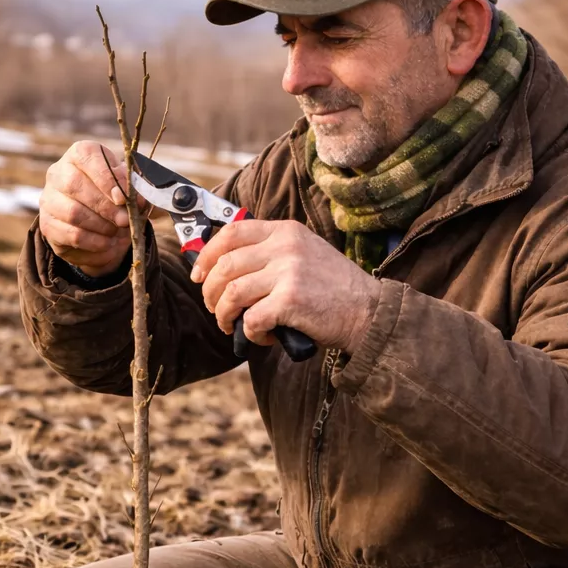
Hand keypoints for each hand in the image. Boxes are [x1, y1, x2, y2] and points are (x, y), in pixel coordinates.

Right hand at [38, 140, 148, 277]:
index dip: (106, 177)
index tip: (122, 198)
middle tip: (125, 220)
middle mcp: (58, 173)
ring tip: (117, 232)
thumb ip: (136, 189)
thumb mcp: (130, 188)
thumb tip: (139, 198)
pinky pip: (71, 235)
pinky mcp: (48, 225)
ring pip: (73, 212)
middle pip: (75, 185)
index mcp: (80, 154)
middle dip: (105, 207)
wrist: (100, 226)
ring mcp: (49, 199)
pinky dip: (94, 242)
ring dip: (101, 226)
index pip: (87, 156)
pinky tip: (107, 243)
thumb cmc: (116, 198)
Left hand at [190, 219, 380, 352]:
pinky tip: (262, 336)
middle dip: (210, 292)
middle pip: (225, 265)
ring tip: (231, 325)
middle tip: (215, 308)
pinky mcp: (290, 301)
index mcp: (286, 231)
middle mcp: (285, 247)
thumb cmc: (334, 288)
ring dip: (224, 315)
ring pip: (232, 293)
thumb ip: (271, 252)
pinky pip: (251, 319)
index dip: (207, 254)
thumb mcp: (305, 253)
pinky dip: (250, 333)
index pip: (232, 233)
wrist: (368, 311)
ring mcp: (288, 272)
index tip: (199, 274)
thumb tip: (223, 266)